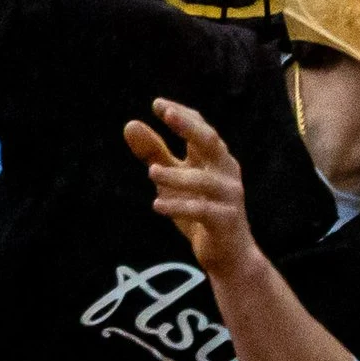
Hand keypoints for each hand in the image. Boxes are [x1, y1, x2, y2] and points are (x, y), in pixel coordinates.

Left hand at [124, 98, 262, 281]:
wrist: (229, 255)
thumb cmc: (201, 211)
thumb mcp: (173, 180)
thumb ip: (155, 154)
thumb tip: (130, 124)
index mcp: (215, 158)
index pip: (200, 127)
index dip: (181, 115)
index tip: (157, 105)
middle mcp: (226, 171)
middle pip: (210, 141)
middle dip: (188, 126)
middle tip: (167, 113)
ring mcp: (229, 196)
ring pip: (202, 180)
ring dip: (176, 175)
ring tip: (151, 172)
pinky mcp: (225, 221)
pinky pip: (201, 211)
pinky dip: (179, 207)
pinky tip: (157, 205)